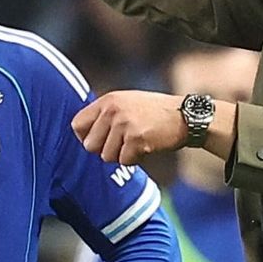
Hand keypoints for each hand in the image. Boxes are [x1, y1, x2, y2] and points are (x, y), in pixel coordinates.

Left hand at [72, 91, 186, 165]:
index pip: (77, 124)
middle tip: (122, 144)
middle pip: (90, 145)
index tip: (99, 140)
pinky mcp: (137, 139)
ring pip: (107, 156)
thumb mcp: (127, 102)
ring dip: (121, 155)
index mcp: (108, 100)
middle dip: (105, 150)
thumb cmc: (155, 112)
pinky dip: (135, 159)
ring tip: (136, 143)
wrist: (185, 116)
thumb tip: (83, 135)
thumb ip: (105, 114)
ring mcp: (124, 124)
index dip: (86, 137)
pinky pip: (125, 161)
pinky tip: (146, 147)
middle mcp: (113, 110)